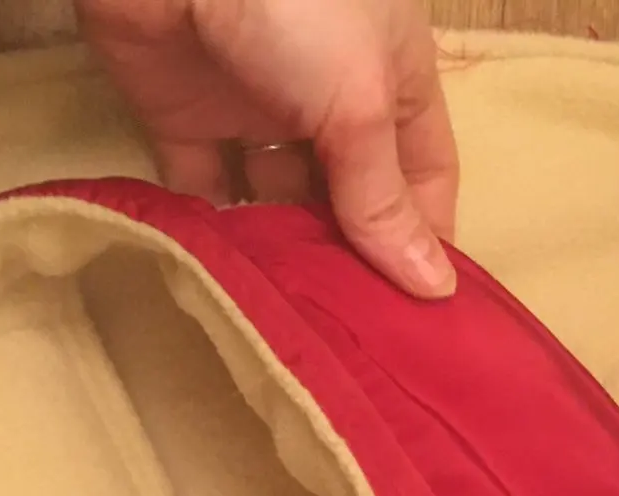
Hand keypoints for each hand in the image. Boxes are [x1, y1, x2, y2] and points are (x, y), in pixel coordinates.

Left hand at [76, 0, 458, 297]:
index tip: (423, 320)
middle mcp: (329, 96)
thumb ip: (384, 198)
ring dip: (287, 252)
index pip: (424, 176)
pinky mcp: (183, 116)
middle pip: (351, 196)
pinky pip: (205, 187)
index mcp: (392, 78)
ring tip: (296, 321)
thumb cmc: (296, 6)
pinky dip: (216, 230)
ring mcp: (255, 106)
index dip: (426, 241)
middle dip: (354, 259)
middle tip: (356, 340)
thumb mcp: (360, 104)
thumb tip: (435, 289)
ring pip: (280, 198)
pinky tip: (231, 282)